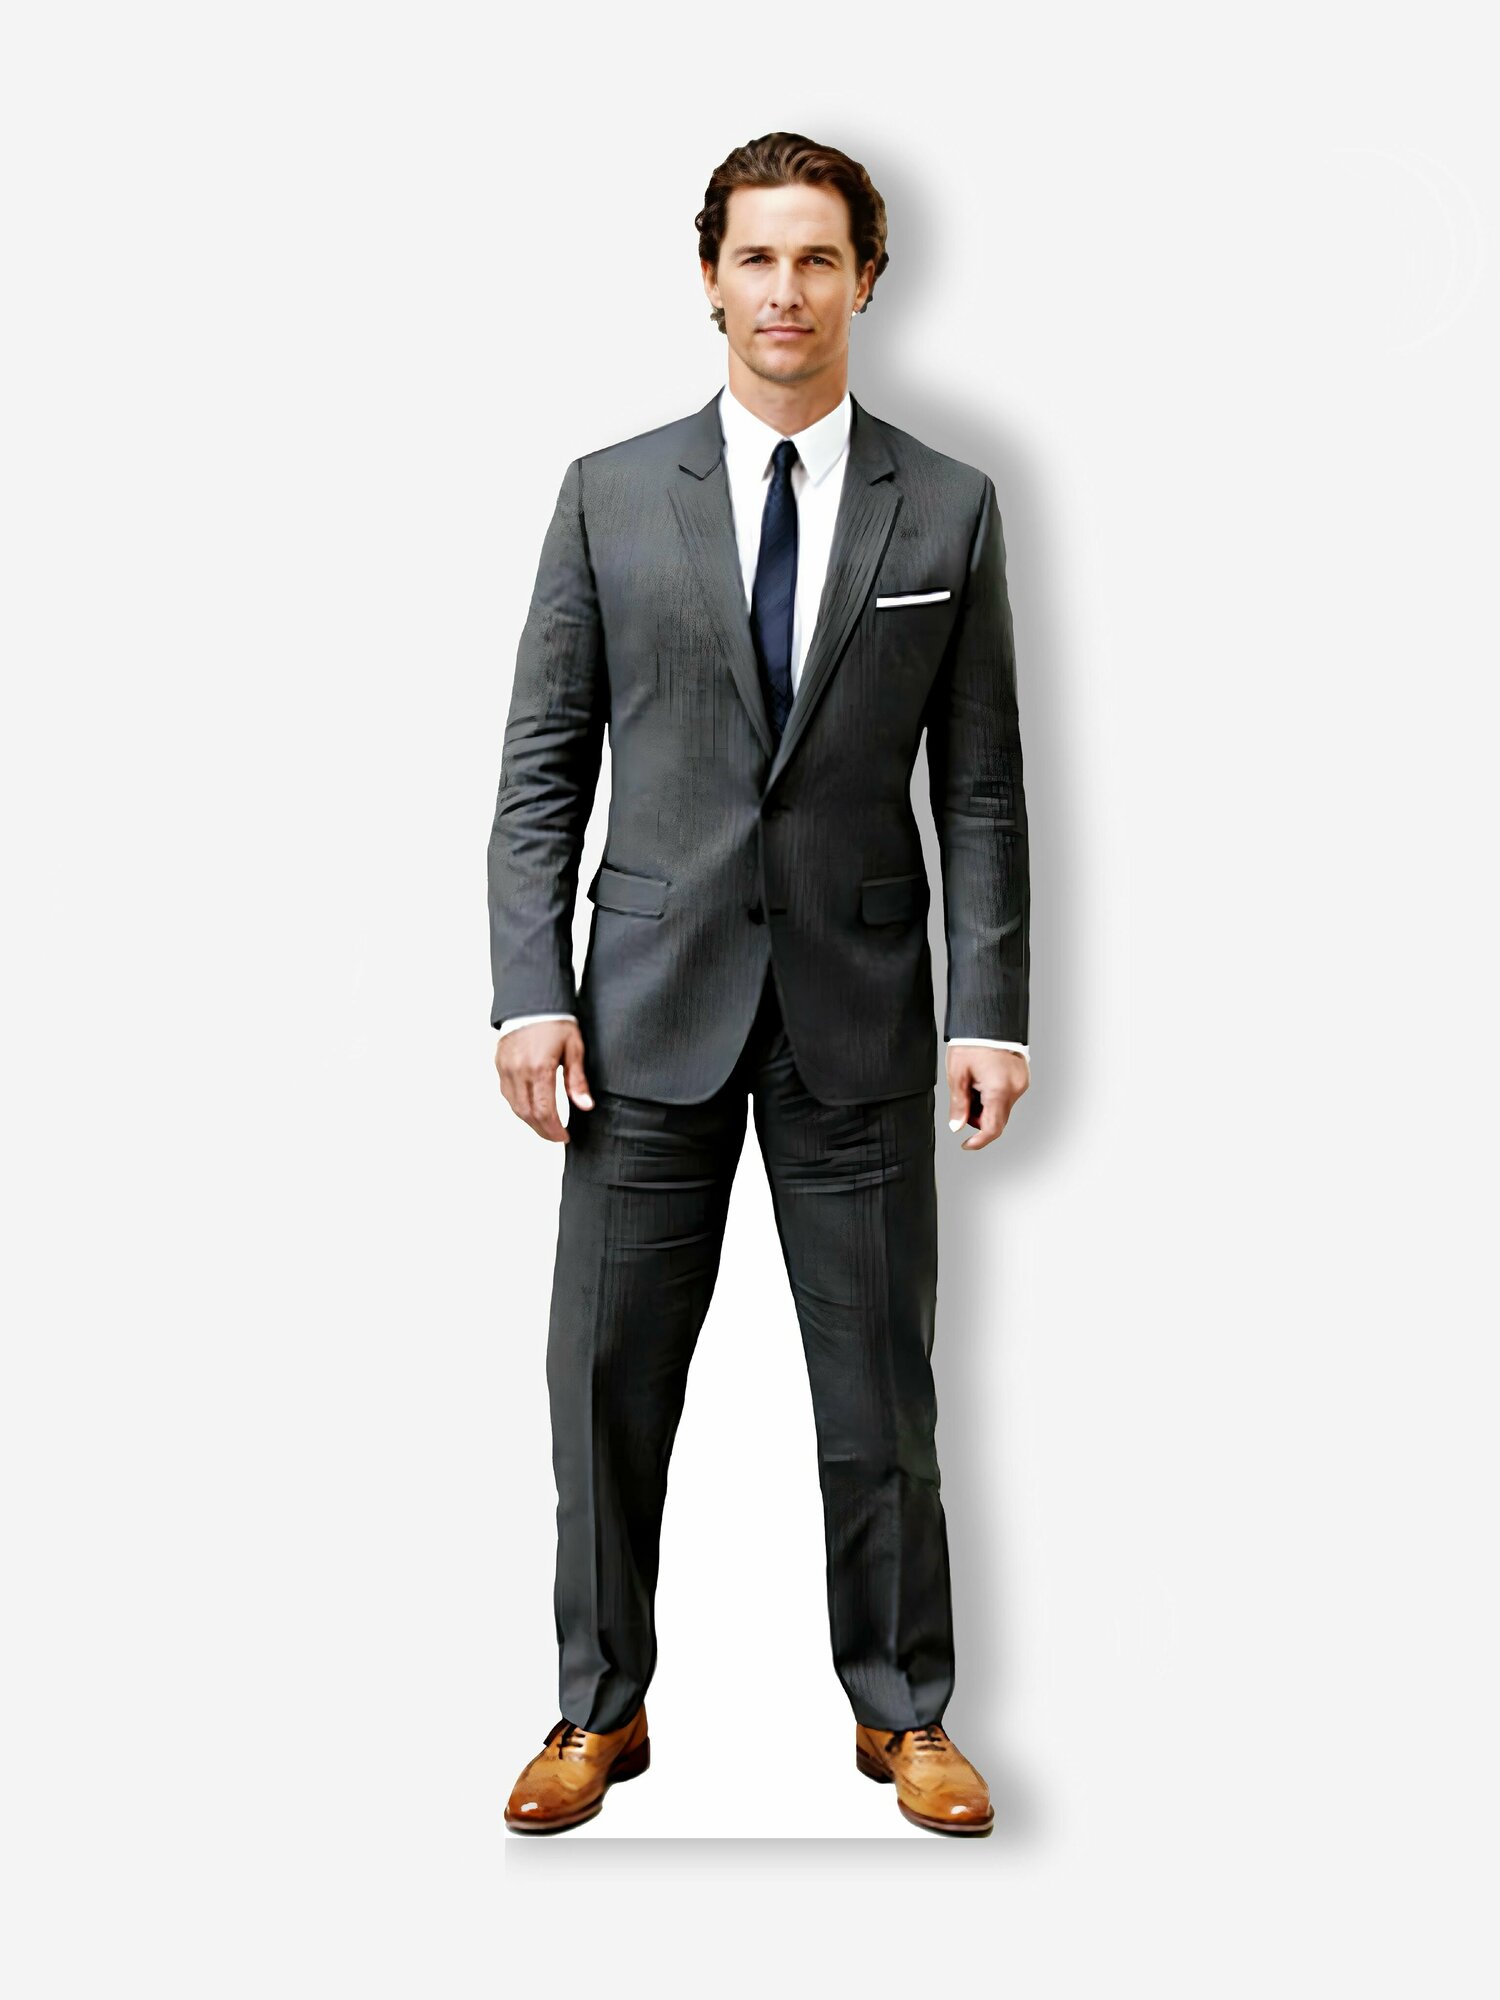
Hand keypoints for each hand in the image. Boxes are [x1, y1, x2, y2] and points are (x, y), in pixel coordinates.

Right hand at [495, 1021, 593, 1143]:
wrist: (532, 998)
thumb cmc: (557, 1021)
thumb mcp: (574, 1048)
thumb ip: (577, 1080)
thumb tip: (585, 1106)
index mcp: (539, 1068)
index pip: (544, 1111)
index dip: (554, 1129)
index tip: (564, 1137)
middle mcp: (518, 1070)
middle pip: (527, 1114)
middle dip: (543, 1130)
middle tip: (556, 1136)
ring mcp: (505, 1068)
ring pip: (514, 1106)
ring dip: (530, 1121)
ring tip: (546, 1126)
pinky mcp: (499, 1064)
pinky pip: (507, 1093)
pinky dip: (519, 1106)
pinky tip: (531, 1108)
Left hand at [945, 1047, 1027, 1151]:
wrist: (988, 1020)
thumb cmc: (972, 1043)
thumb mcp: (958, 1074)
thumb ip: (958, 1104)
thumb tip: (957, 1126)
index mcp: (999, 1089)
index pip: (992, 1128)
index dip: (978, 1141)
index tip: (967, 1145)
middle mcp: (1015, 1088)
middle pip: (998, 1119)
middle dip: (979, 1117)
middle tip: (964, 1099)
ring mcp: (1021, 1082)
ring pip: (1002, 1108)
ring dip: (986, 1105)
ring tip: (973, 1083)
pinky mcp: (1022, 1077)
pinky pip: (1007, 1095)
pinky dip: (994, 1095)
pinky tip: (984, 1079)